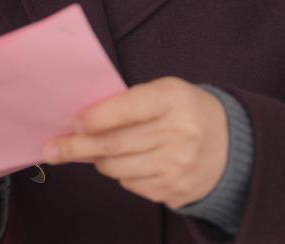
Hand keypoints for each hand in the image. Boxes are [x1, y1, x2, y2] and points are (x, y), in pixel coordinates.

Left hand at [41, 76, 228, 209]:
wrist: (232, 145)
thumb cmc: (185, 111)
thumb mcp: (165, 92)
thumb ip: (129, 102)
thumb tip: (83, 120)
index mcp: (173, 99)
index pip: (128, 108)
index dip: (97, 117)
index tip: (74, 122)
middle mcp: (179, 134)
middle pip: (116, 144)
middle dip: (77, 147)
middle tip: (51, 148)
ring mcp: (178, 166)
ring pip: (118, 168)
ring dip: (98, 160)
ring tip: (96, 151)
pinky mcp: (175, 190)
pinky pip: (132, 185)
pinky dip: (121, 174)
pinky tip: (129, 162)